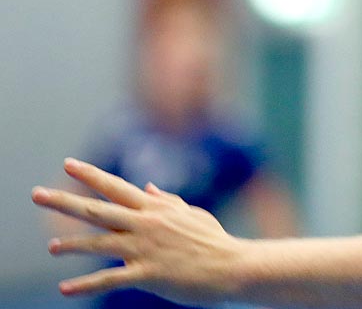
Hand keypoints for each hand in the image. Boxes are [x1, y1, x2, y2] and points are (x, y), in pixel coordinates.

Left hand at [33, 158, 242, 303]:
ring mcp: (145, 248)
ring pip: (99, 243)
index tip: (68, 163)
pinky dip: (85, 285)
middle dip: (64, 201)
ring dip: (71, 245)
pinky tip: (64, 289)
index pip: (116, 186)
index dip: (90, 175)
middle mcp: (146, 224)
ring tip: (51, 248)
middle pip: (97, 210)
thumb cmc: (214, 241)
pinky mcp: (147, 273)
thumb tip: (147, 186)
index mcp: (156, 208)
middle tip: (36, 194)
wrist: (233, 266)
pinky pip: (109, 279)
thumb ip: (167, 201)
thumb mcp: (193, 214)